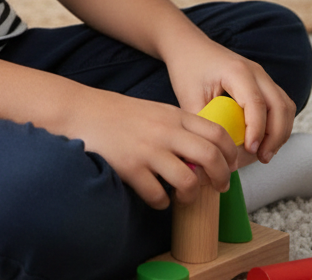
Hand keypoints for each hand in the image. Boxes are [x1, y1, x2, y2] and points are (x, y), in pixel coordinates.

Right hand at [64, 87, 238, 209]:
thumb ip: (177, 126)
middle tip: (218, 187)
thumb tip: (203, 150)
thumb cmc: (117, 112)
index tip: (231, 166)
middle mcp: (165, 132)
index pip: (217, 133)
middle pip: (211, 157)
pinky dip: (162, 202)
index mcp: (173, 115)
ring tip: (183, 196)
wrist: (80, 110)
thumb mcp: (154, 110)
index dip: (231, 154)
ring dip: (191, 196)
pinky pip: (158, 195)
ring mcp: (148, 150)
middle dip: (222, 178)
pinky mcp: (131, 168)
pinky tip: (156, 196)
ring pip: (188, 181)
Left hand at [165, 33, 295, 165]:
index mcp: (236, 71)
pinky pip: (281, 104)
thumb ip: (206, 123)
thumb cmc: (187, 69)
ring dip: (281, 132)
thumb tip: (219, 152)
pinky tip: (264, 140)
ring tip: (264, 153)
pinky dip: (279, 124)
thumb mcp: (188, 97)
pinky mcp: (263, 82)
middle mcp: (255, 71)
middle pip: (280, 106)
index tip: (250, 151)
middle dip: (275, 137)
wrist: (189, 46)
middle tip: (262, 158)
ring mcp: (262, 75)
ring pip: (286, 106)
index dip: (257, 130)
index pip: (256, 103)